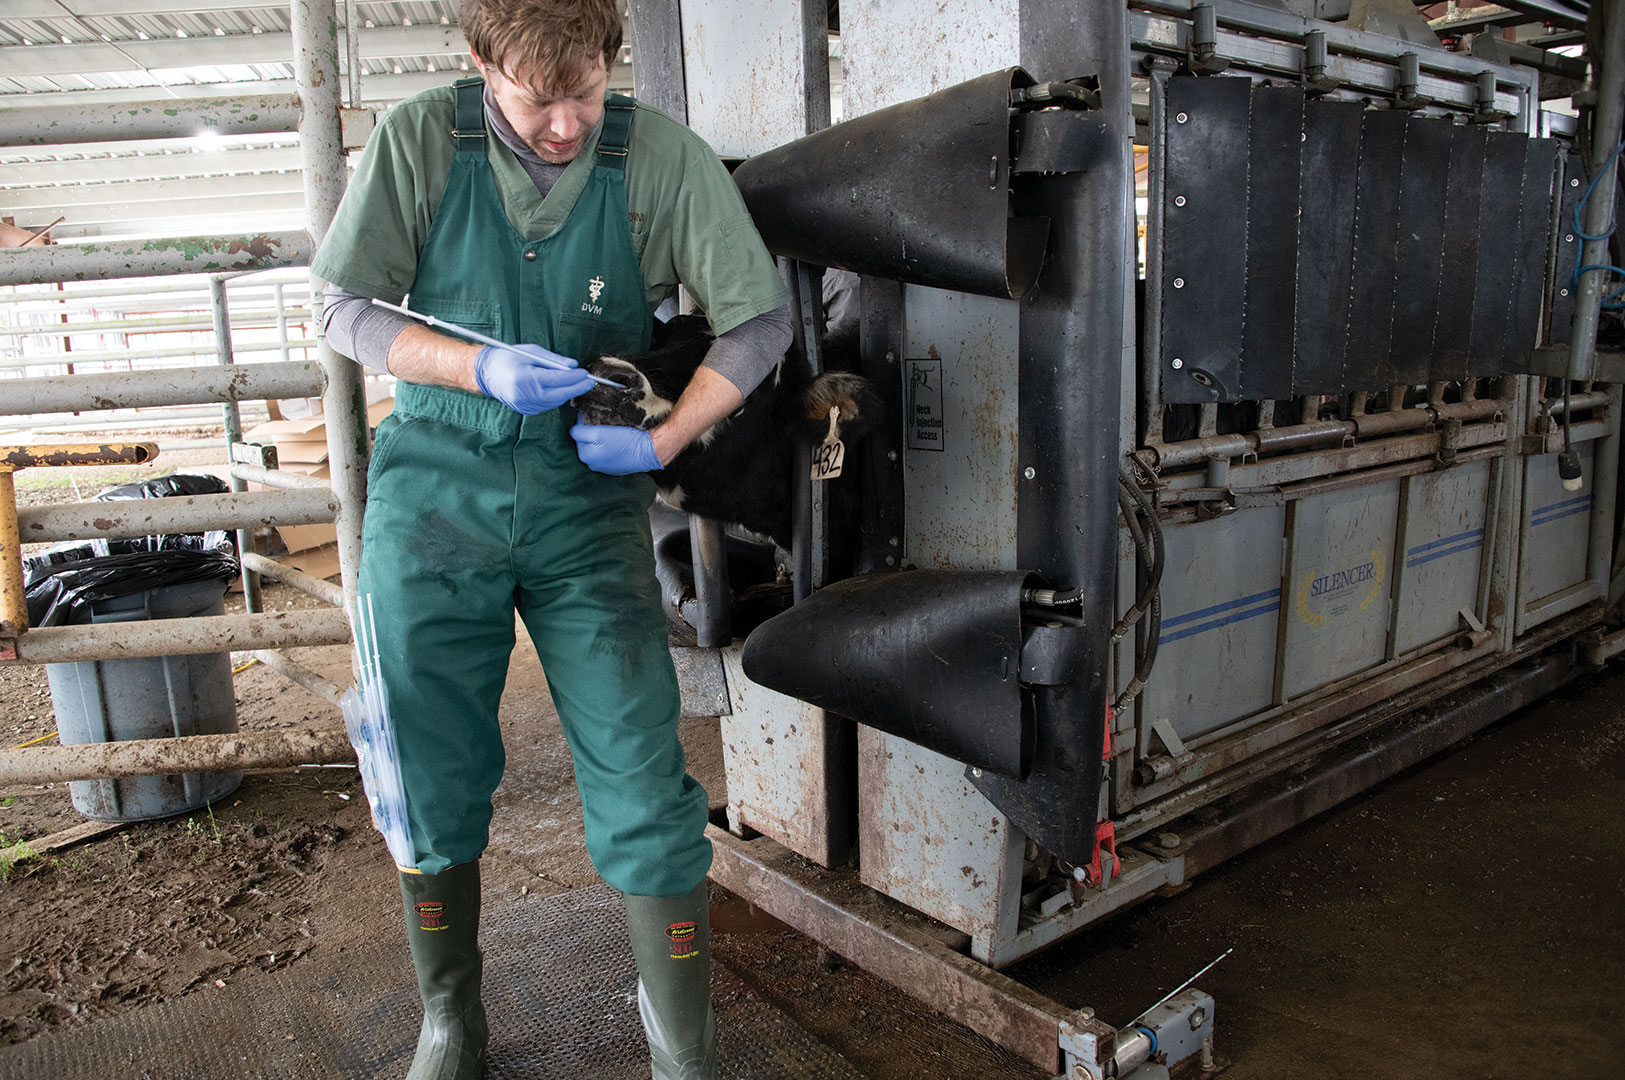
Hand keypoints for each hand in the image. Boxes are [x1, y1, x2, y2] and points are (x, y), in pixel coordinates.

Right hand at [473, 344, 594, 413]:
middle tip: (590, 381)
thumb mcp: (531, 352)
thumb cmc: (508, 358)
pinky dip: (557, 397)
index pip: (556, 380)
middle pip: (559, 394)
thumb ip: (553, 360)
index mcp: (525, 378)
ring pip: (555, 401)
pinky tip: (563, 389)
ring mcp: (526, 405)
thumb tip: (573, 365)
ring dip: (568, 393)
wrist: (487, 374)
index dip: (574, 377)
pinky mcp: (527, 410)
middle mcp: (525, 395)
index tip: (585, 373)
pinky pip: (547, 405)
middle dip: (577, 388)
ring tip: (579, 383)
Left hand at [570, 423, 663, 474]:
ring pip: (596, 446)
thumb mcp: (598, 433)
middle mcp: (592, 464)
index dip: (584, 421)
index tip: (593, 416)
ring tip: (612, 433)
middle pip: (585, 440)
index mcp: (585, 455)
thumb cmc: (626, 441)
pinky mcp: (615, 466)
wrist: (649, 450)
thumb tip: (574, 427)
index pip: (576, 432)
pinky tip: (618, 442)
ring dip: (601, 439)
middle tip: (604, 424)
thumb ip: (580, 431)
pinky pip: (607, 452)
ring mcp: (604, 467)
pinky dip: (610, 446)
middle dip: (591, 431)